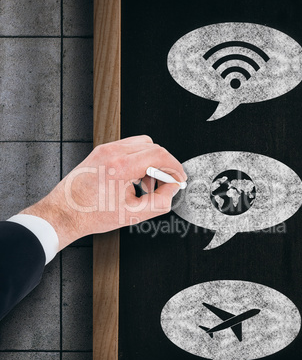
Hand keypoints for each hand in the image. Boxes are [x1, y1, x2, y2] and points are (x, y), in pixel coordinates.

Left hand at [20, 135, 186, 249]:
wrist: (65, 213)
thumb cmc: (91, 214)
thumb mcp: (134, 215)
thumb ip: (161, 202)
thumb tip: (172, 189)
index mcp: (120, 167)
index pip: (159, 155)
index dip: (175, 167)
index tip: (179, 177)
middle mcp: (112, 153)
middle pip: (153, 147)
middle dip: (163, 166)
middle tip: (163, 185)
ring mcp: (105, 150)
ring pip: (142, 144)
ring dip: (150, 162)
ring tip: (146, 185)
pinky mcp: (101, 151)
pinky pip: (129, 148)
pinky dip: (138, 160)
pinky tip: (134, 179)